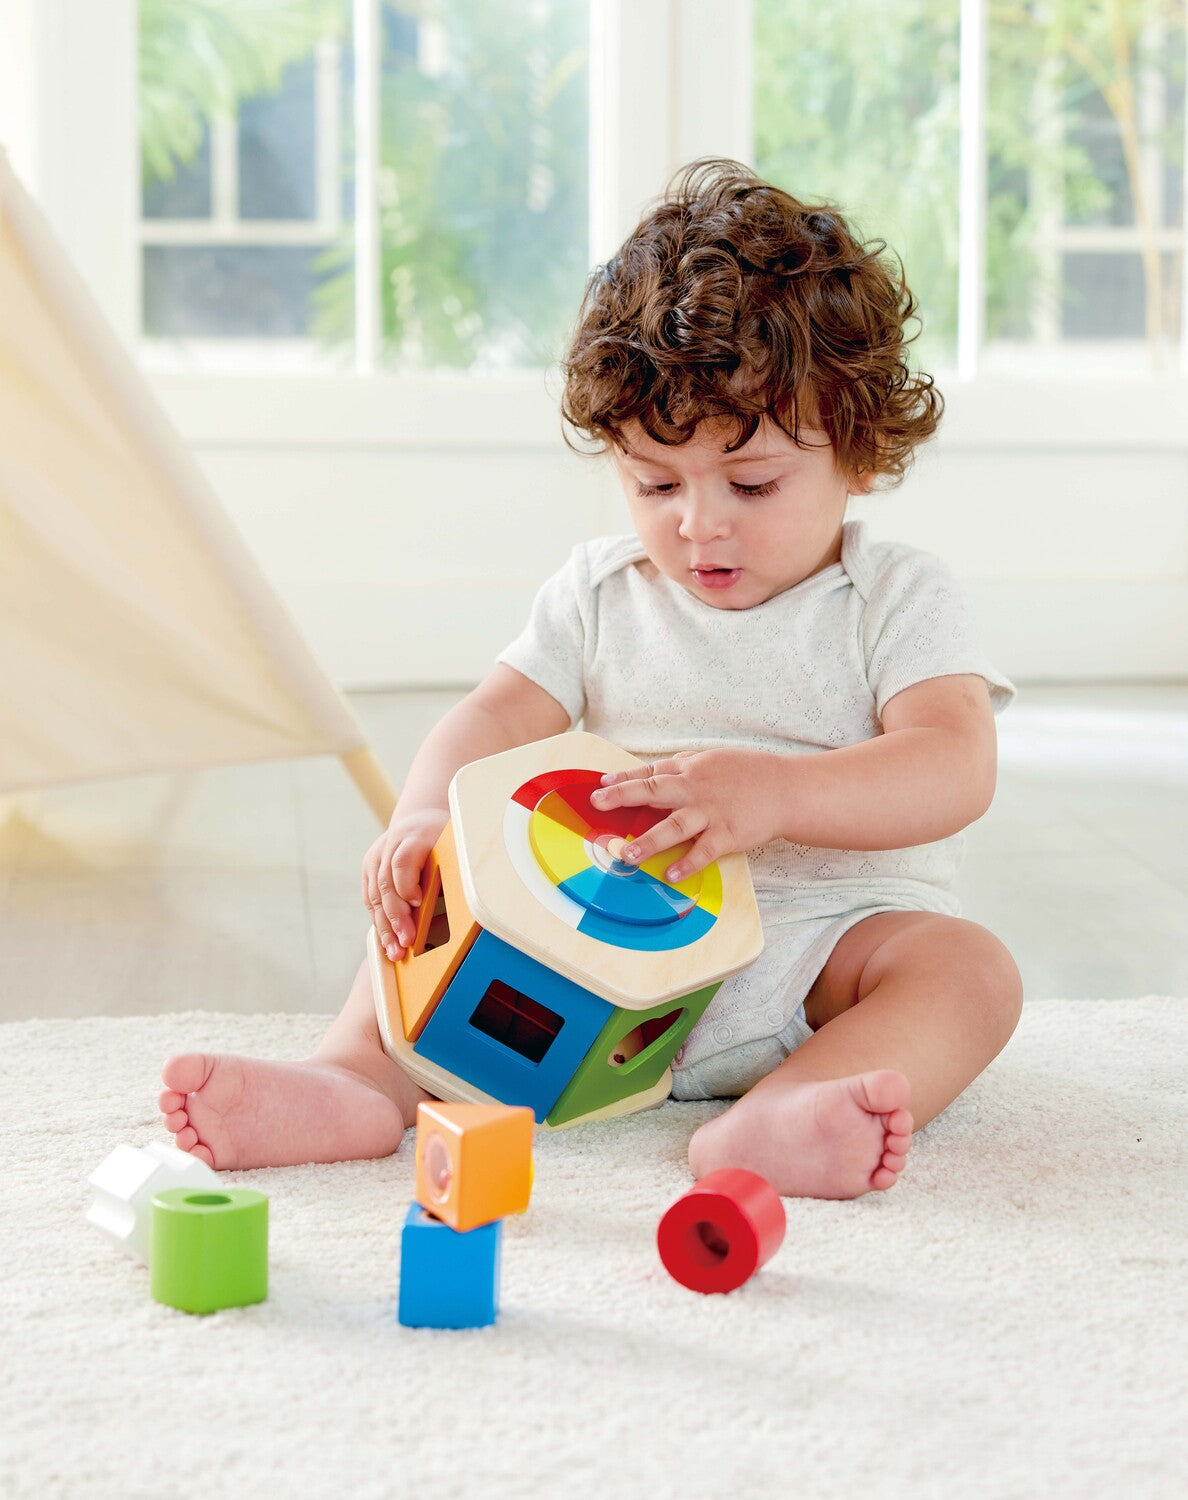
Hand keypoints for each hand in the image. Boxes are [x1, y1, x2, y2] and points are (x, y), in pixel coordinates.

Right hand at [361, 807, 448, 960]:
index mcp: (415, 836)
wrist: (419, 821)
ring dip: (385, 927)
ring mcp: (376, 857)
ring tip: (395, 952)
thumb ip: (451, 872)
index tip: (418, 903)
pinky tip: (388, 942)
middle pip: (386, 883)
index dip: (407, 885)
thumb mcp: (452, 848)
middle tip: (406, 942)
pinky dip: (380, 922)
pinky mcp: (368, 870)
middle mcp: (390, 845)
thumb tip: (463, 906)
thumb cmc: (443, 840)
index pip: (402, 861)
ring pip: (375, 896)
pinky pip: (371, 900)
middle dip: (396, 917)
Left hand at [589, 748, 783, 880]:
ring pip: (675, 826)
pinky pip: (704, 851)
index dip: (624, 778)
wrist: (787, 789)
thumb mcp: (714, 760)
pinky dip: (688, 863)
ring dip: (649, 840)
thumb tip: (657, 770)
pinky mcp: (728, 835)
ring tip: (626, 854)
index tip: (600, 784)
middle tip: (598, 803)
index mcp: (691, 771)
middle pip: (654, 791)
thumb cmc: (750, 774)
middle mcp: (696, 790)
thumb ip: (685, 766)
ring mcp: (712, 813)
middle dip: (623, 796)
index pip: (651, 772)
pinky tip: (671, 875)